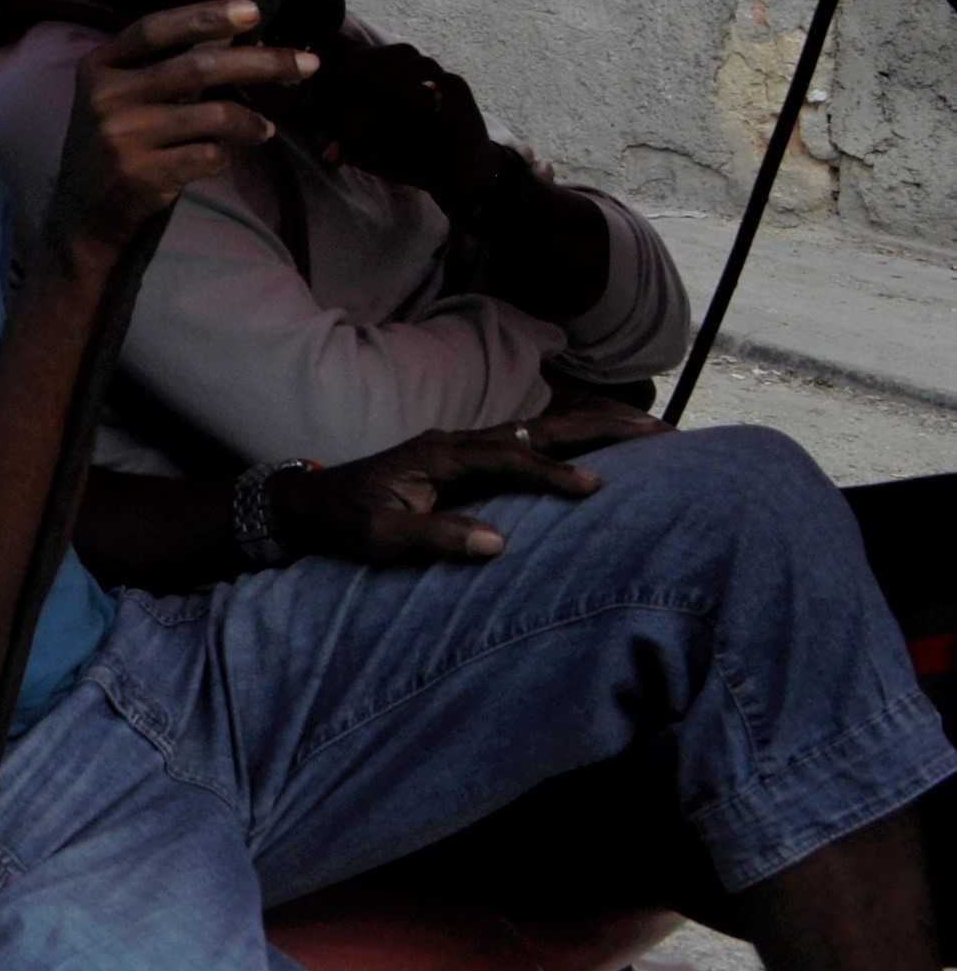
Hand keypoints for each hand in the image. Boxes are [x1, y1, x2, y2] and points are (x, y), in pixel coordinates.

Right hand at [47, 2, 308, 259]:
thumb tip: (232, 32)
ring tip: (264, 130)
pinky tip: (221, 159)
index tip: (254, 10)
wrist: (82, 212)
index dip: (204, 16)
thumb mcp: (122, 96)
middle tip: (306, 64)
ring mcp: (121, 136)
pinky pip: (208, 156)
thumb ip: (167, 65)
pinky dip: (224, 156)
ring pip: (214, 116)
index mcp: (99, 67)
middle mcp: (105, 96)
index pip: (154, 29)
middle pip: (197, 67)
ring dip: (251, 123)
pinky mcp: (140, 174)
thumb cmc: (115, 142)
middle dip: (262, 63)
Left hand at [270, 418, 623, 565]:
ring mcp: (466, 446)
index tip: (595, 487)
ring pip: (540, 429)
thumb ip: (433, 537)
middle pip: (538, 426)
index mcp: (439, 454)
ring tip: (649, 430)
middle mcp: (458, 441)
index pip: (508, 456)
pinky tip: (602, 448)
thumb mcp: (380, 535)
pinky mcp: (470, 460)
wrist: (312, 503)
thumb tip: (497, 544)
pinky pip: (530, 443)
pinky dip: (570, 441)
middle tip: (659, 430)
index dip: (551, 471)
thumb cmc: (346, 521)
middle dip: (598, 427)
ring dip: (594, 428)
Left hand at [298, 40, 508, 209]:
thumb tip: (284, 104)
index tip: (298, 114)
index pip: (333, 46)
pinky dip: (391, 133)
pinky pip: (416, 101)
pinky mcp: (455, 89)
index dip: (313, 78)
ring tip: (344, 156)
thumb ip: (325, 116)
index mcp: (374, 60)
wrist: (456, 175)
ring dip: (357, 123)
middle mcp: (400, 57)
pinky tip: (381, 159)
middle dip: (332, 108)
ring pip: (383, 81)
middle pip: (355, 62)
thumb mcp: (354, 135)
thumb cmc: (399, 151)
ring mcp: (430, 69)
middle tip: (324, 147)